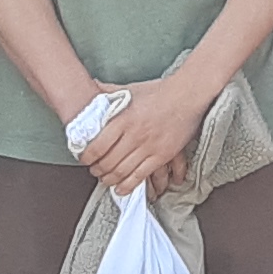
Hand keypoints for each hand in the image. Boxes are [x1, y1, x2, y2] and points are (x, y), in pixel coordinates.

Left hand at [83, 71, 212, 194]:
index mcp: (123, 118)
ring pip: (122, 171)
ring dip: (110, 179)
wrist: (187, 95)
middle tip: (94, 171)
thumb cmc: (160, 91)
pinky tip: (121, 189)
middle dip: (97, 170)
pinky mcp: (162, 155)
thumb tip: (92, 85)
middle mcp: (134, 134)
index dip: (88, 157)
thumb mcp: (131, 89)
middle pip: (108, 161)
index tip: (85, 159)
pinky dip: (128, 185)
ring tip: (106, 180)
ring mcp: (148, 146)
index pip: (98, 145)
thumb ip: (110, 91)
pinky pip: (141, 175)